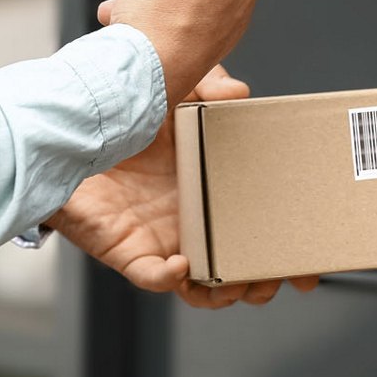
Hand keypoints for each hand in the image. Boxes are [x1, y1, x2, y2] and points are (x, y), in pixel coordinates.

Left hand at [46, 64, 318, 308]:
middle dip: (263, 280)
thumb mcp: (176, 87)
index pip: (255, 226)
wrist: (64, 125)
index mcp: (209, 187)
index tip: (312, 261)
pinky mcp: (125, 248)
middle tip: (283, 277)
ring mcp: (158, 237)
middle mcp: (188, 219)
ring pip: (200, 284)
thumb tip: (239, 93)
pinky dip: (169, 279)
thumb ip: (210, 85)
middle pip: (236, 265)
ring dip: (225, 291)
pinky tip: (183, 266)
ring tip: (243, 283)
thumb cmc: (119, 111)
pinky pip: (151, 276)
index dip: (286, 248)